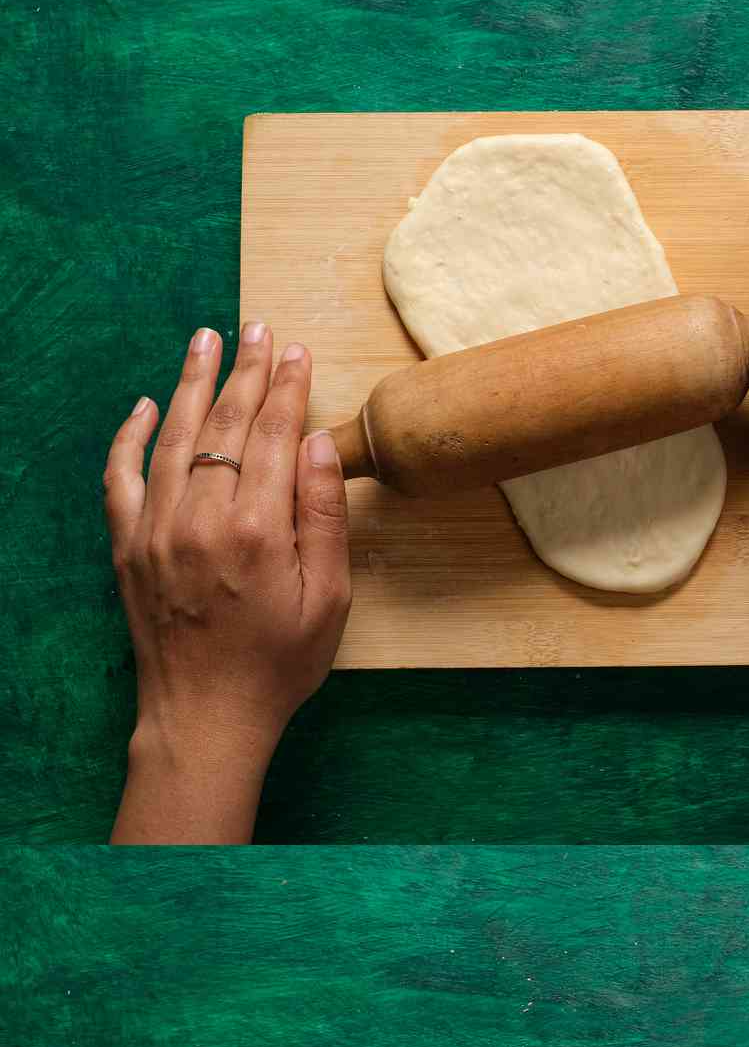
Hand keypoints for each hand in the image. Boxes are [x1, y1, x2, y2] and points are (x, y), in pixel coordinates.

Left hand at [104, 324, 351, 837]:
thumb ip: (324, 518)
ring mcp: (157, 530)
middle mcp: (202, 519)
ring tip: (206, 340)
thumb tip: (317, 445)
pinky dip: (131, 436)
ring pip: (173, 437)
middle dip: (246, 372)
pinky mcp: (128, 547)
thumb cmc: (278, 665)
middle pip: (226, 426)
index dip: (287, 388)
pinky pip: (121, 476)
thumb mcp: (329, 600)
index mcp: (259, 531)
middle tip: (257, 328)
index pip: (277, 436)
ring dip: (192, 384)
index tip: (295, 351)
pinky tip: (146, 405)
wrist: (206, 718)